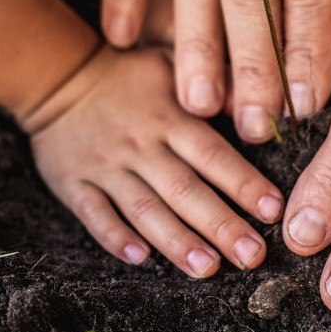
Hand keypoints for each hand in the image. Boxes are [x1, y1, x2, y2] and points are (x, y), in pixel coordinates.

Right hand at [24, 46, 284, 276]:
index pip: (213, 155)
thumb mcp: (172, 63)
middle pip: (185, 190)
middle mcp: (141, 146)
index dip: (244, 183)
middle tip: (252, 255)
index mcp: (170, 118)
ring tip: (208, 268)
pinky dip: (116, 237)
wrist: (57, 76)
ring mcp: (106, 166)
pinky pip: (94, 214)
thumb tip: (261, 108)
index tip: (273, 211)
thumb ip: (214, 86)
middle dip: (220, 224)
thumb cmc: (128, 75)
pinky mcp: (74, 183)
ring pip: (144, 209)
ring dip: (176, 241)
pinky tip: (141, 259)